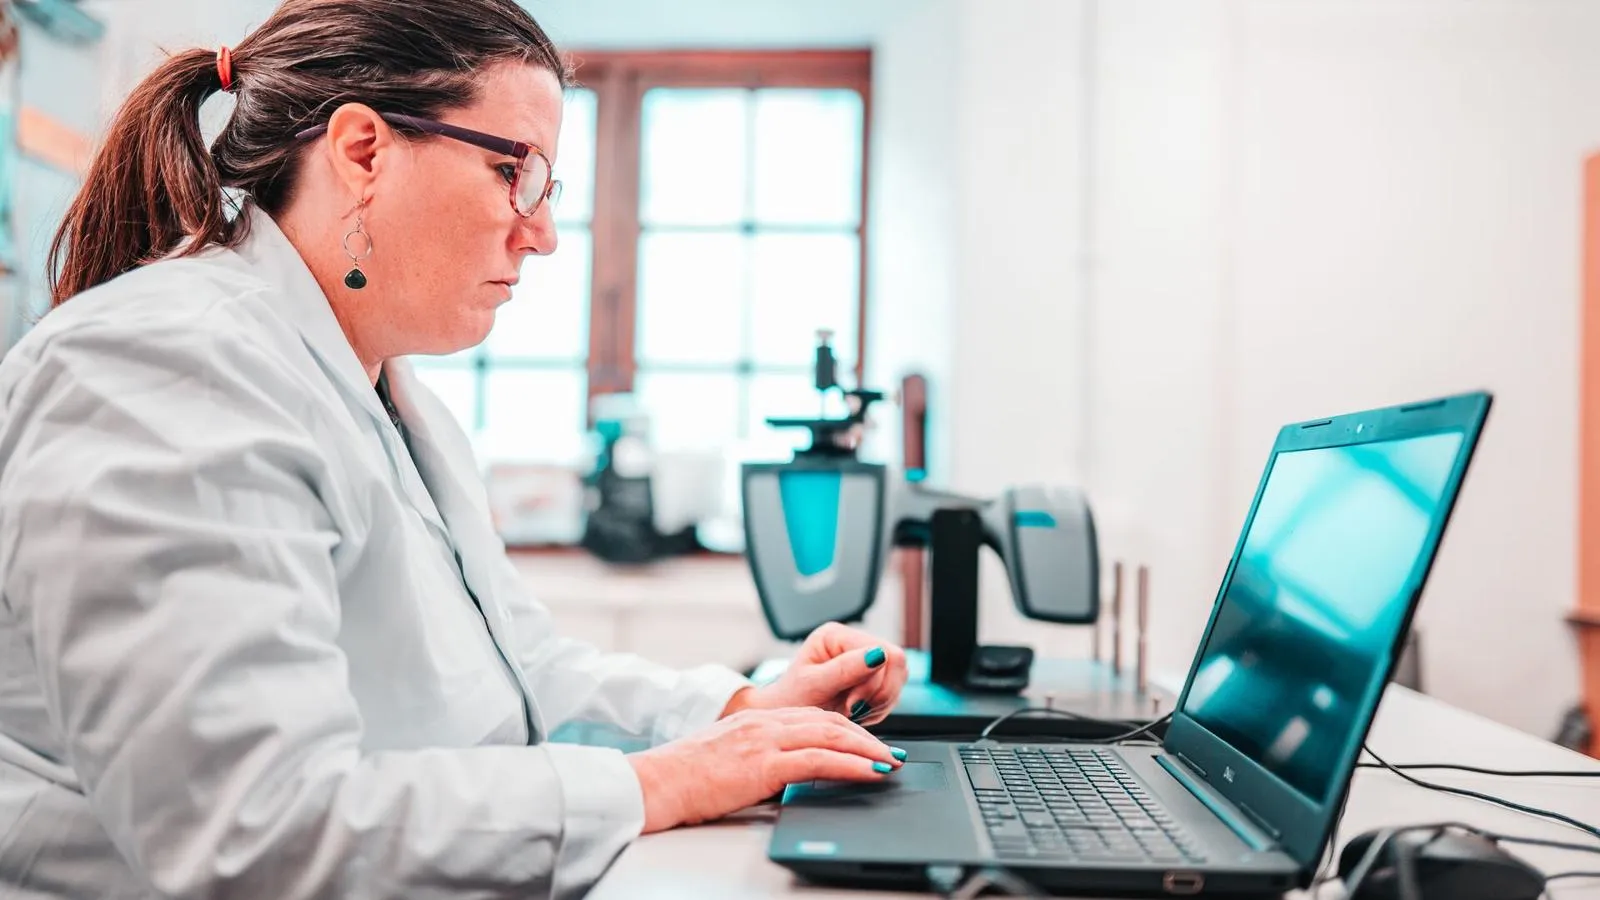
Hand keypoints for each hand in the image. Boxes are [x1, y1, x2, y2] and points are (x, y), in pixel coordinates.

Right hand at [626, 707, 906, 832]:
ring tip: (889, 763)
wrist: (657, 782)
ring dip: (867, 750)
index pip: (813, 717)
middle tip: (891, 753)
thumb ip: (758, 757)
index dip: (846, 728)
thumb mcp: (728, 758)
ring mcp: (765, 740)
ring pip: (831, 735)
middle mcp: (765, 722)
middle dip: (865, 738)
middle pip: (829, 722)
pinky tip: (870, 773)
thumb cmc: (684, 777)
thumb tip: (785, 776)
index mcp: (756, 719)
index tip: (867, 742)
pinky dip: (851, 765)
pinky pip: (819, 760)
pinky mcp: (764, 763)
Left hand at [725, 622, 909, 726]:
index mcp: (835, 635)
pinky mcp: (876, 677)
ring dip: (879, 702)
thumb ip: (843, 670)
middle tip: (852, 708)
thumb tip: (877, 654)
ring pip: (898, 678)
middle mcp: (853, 641)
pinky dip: (879, 708)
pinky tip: (858, 712)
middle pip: (895, 662)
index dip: (872, 681)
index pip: (881, 650)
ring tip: (851, 710)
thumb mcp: (812, 686)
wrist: (790, 722)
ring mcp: (867, 659)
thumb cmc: (793, 701)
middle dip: (878, 693)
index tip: (850, 704)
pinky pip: (894, 693)